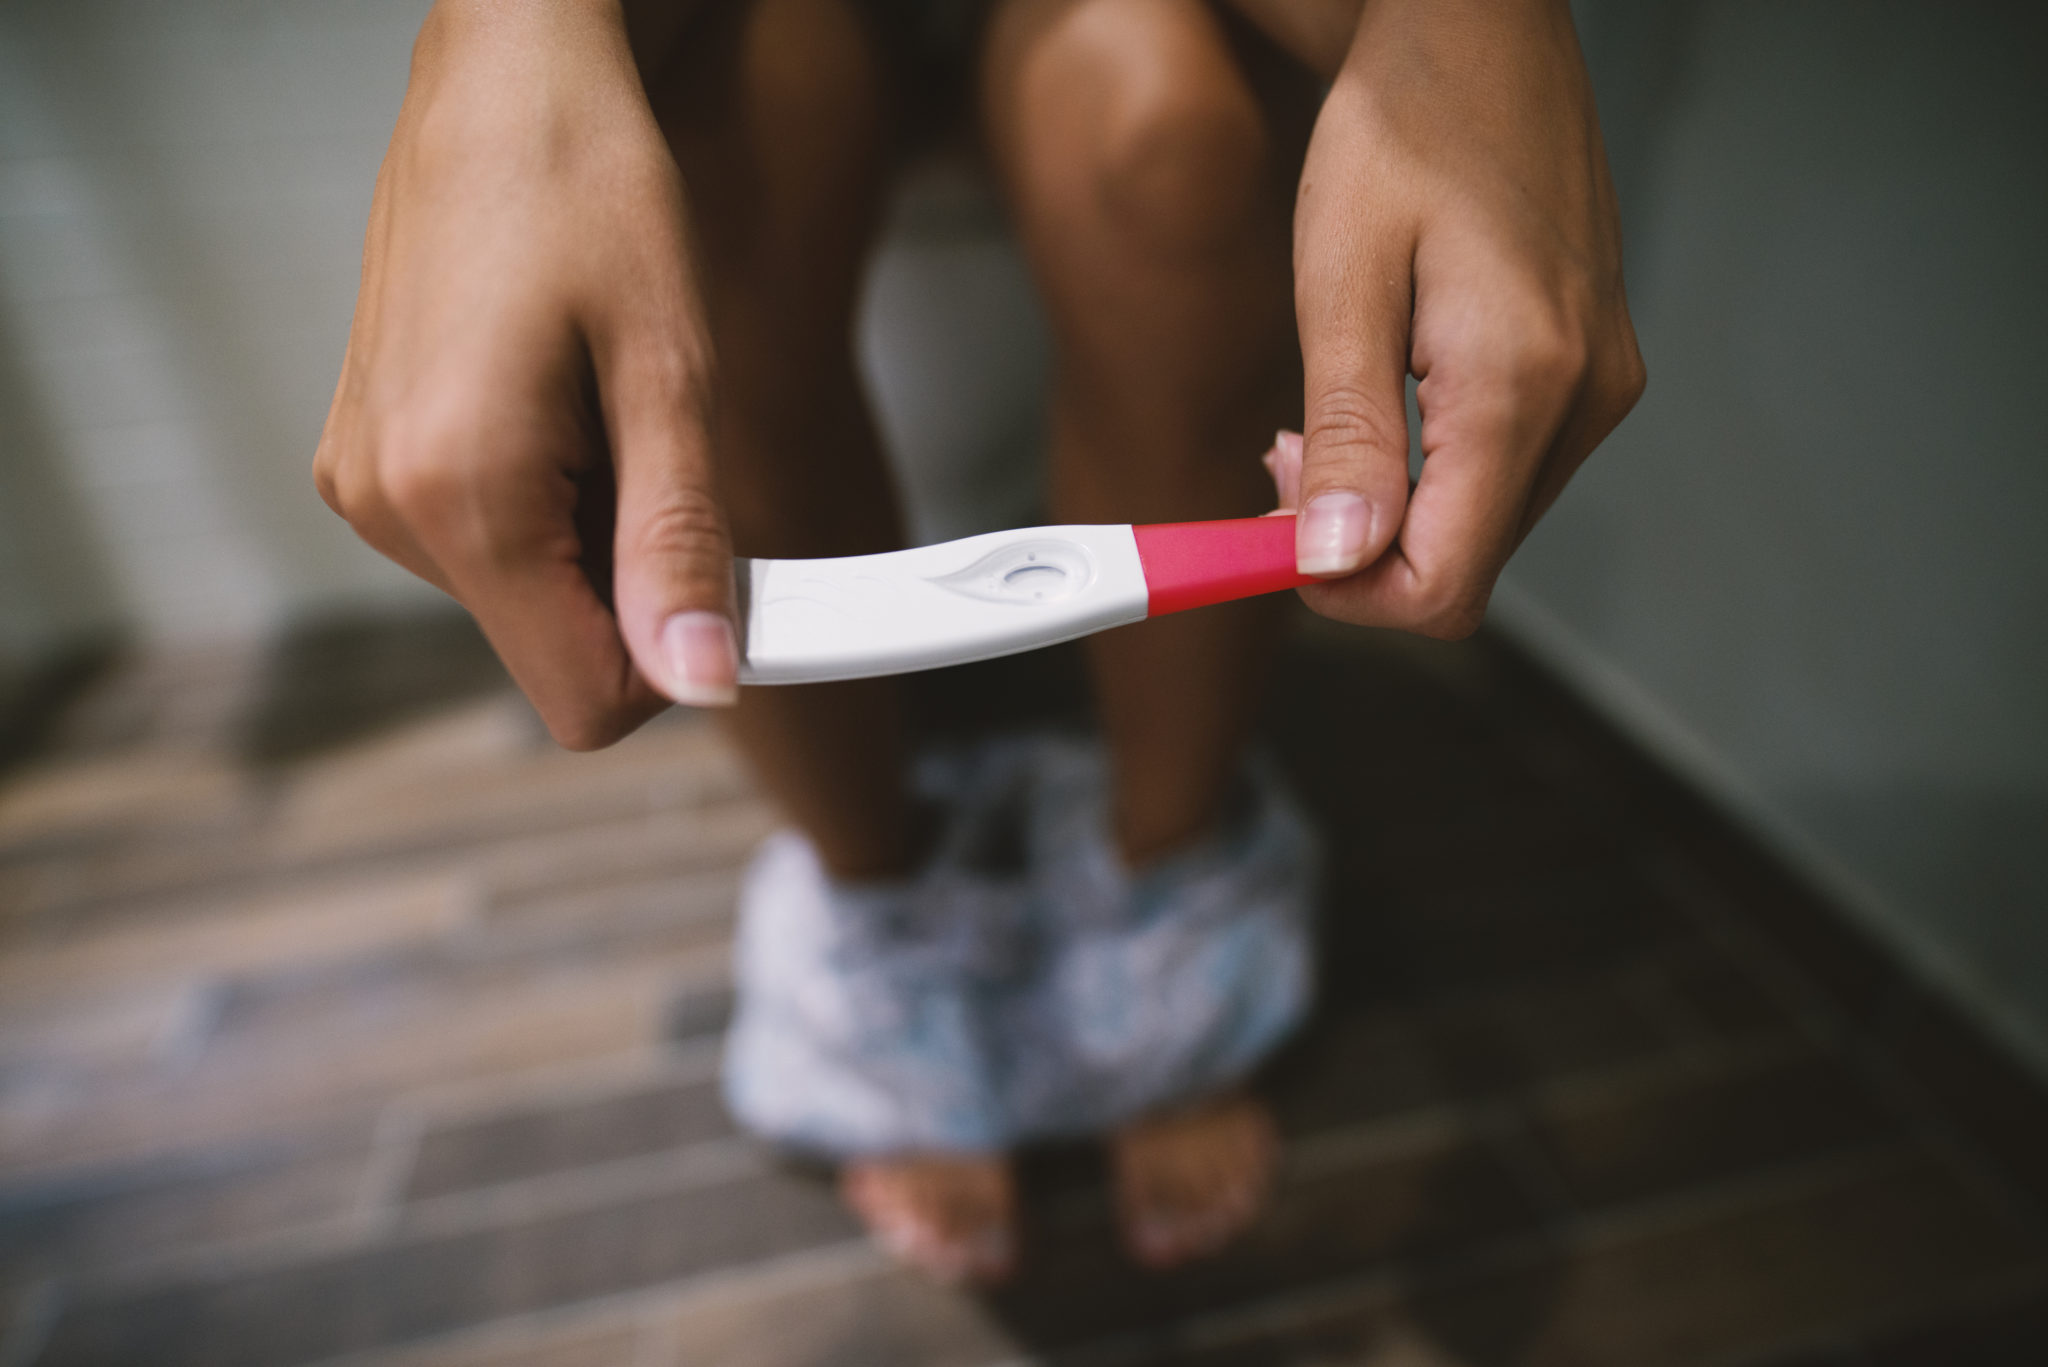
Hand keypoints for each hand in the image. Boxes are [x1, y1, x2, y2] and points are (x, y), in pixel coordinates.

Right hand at [314, 0, 734, 749]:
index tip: (734, 581)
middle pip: (557, 647)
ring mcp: (367, 484)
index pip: (583, 701)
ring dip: (590, 530)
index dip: (677, 657)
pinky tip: (553, 398)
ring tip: (598, 400)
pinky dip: (544, 499)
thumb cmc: (590, 189)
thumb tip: (703, 681)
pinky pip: (485, 539)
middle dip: (634, 581)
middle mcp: (388, 508)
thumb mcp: (669, 375)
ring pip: (526, 595)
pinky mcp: (369, 458)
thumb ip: (678, 543)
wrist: (506, 79)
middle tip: (661, 447)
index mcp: (457, 497)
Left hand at [1279, 0, 1644, 636]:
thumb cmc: (1400, 128)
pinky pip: (1509, 469)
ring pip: (1485, 523)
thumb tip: (1337, 563)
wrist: (1476, 32)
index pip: (1444, 587)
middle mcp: (1586, 399)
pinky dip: (1435, 464)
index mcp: (1523, 385)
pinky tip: (1391, 390)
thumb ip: (1347, 433)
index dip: (1348, 595)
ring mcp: (1601, 385)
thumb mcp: (1341, 280)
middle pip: (1466, 564)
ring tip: (1332, 409)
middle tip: (1288, 456)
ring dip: (1395, 503)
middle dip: (1362, 544)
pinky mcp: (1595, 368)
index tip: (1273, 543)